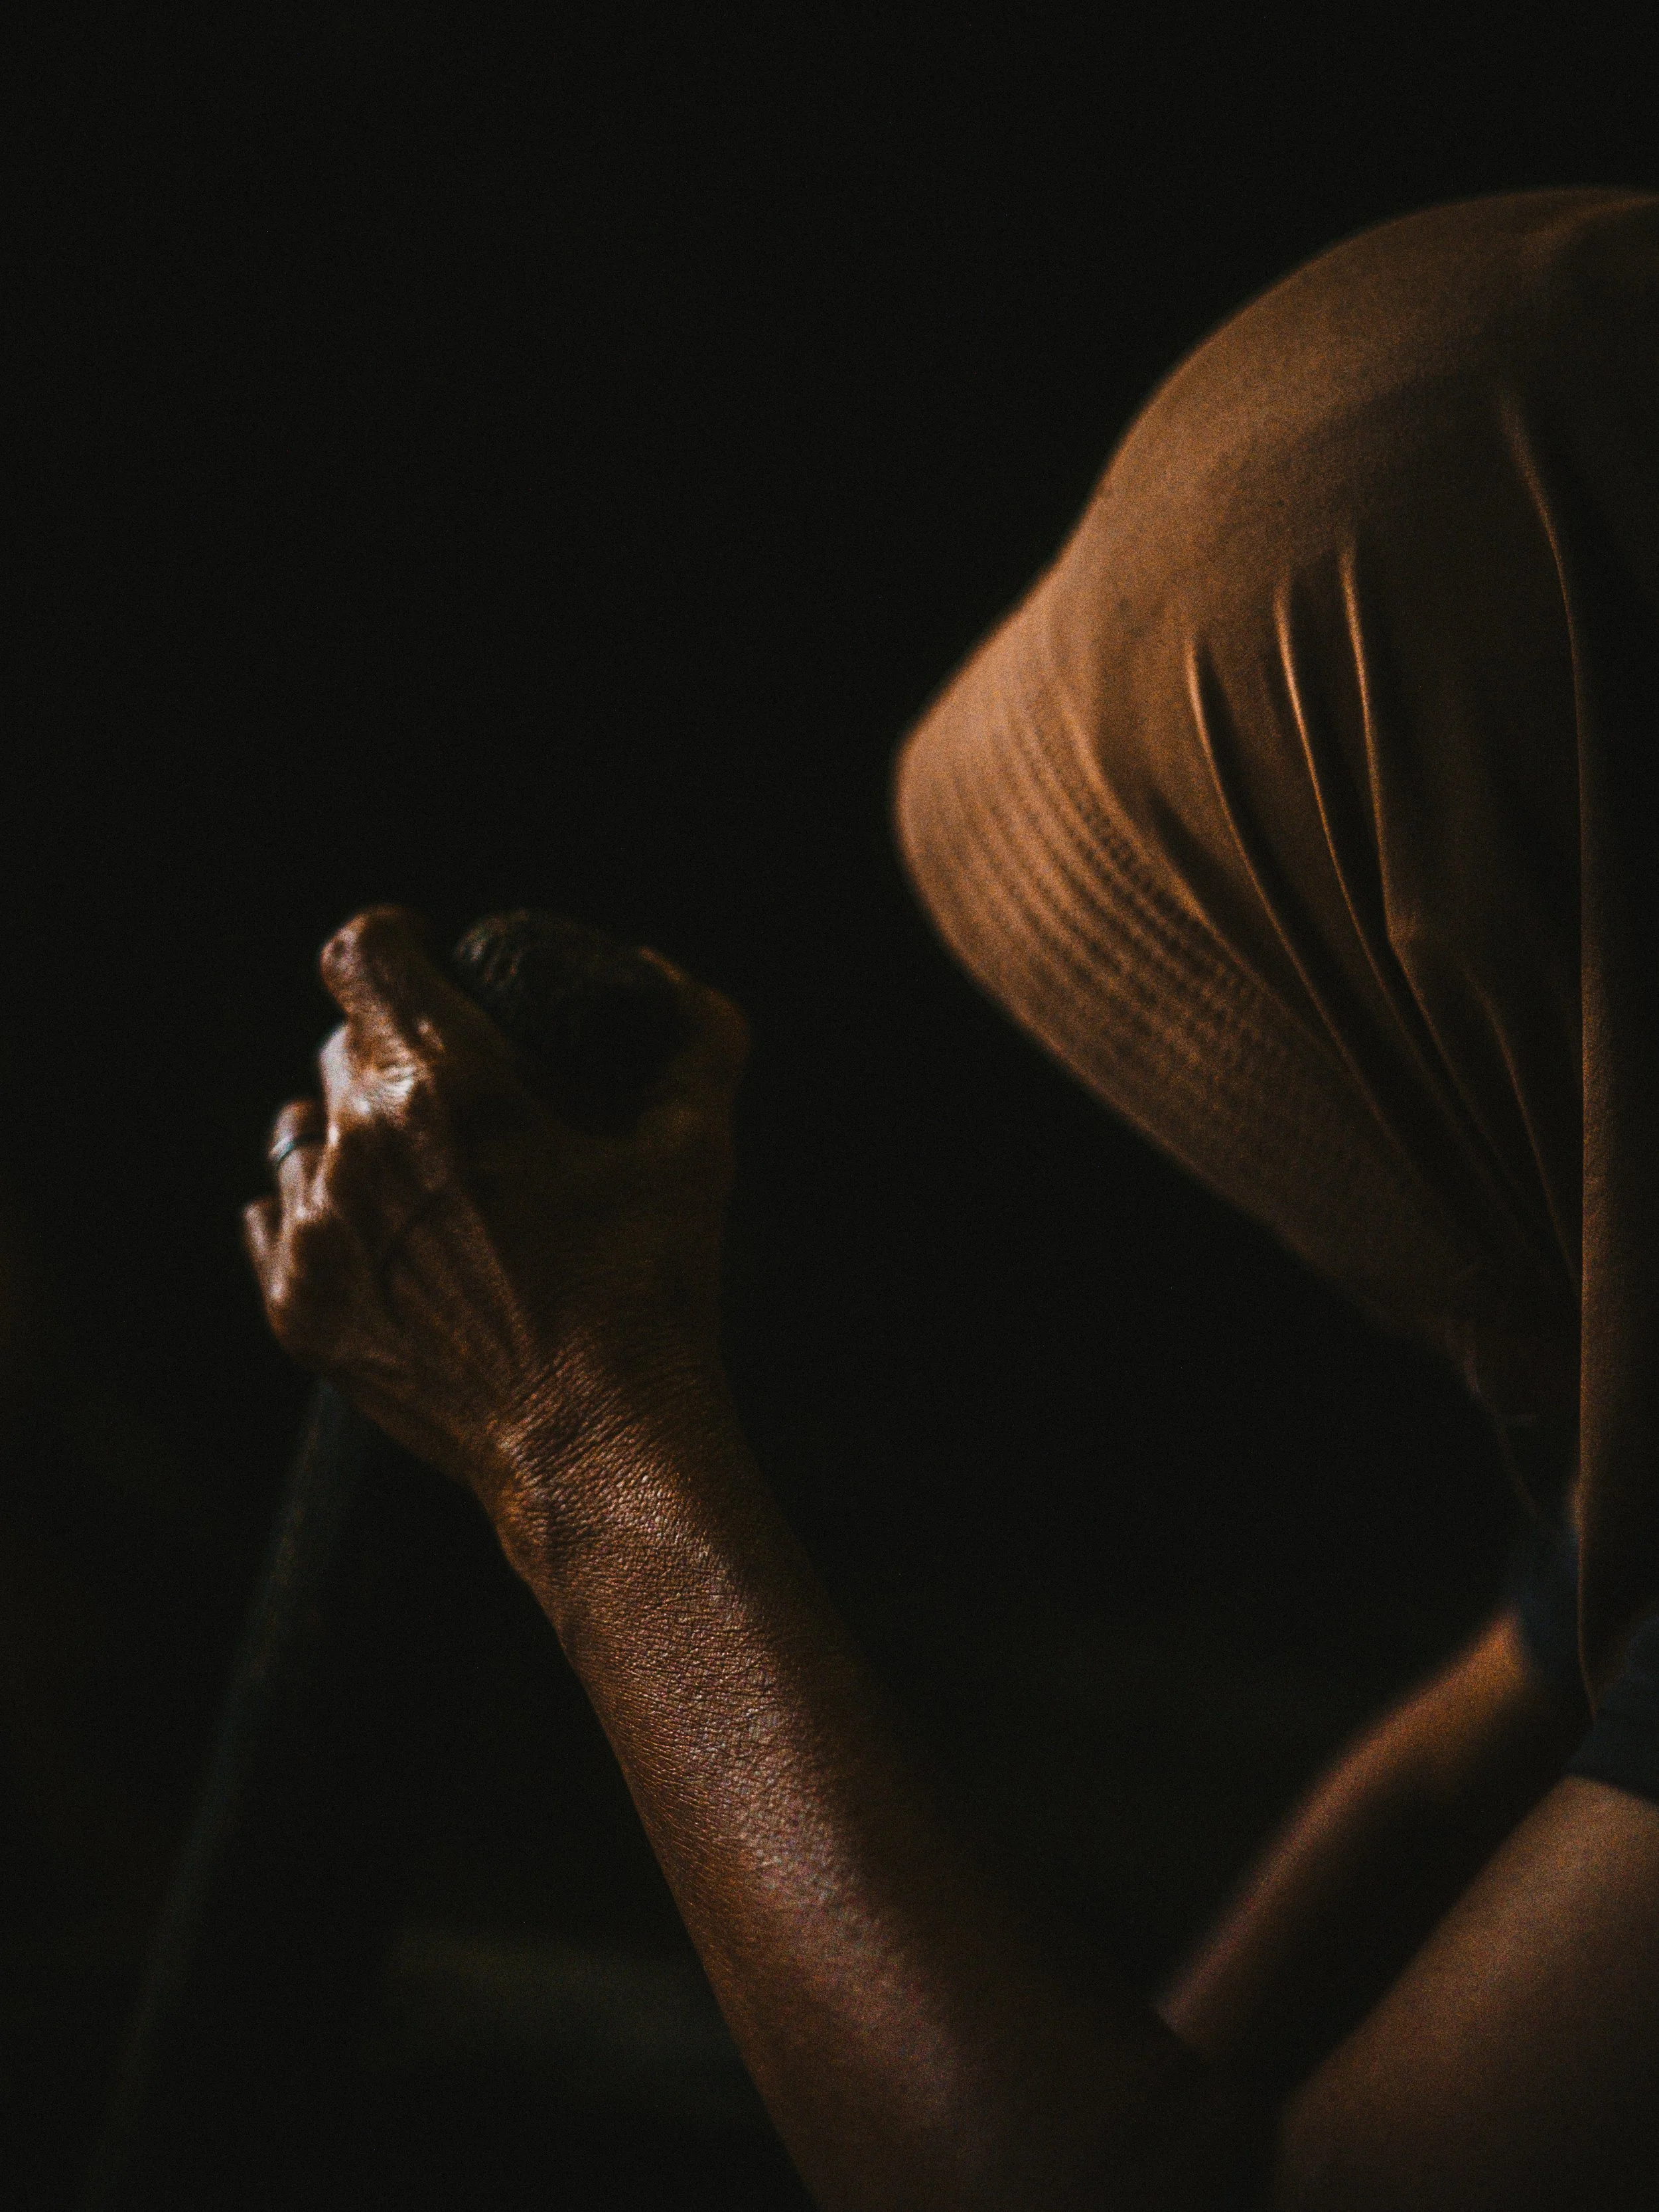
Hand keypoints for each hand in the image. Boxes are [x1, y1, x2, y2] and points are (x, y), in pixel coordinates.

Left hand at [243, 907, 747, 1541]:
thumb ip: (695, 1037)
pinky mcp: (298, 1308)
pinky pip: (273, 1216)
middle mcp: (364, 1146)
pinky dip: (319, 1210)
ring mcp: (320, 1233)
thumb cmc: (652, 1288)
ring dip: (351, 1131)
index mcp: (452, 1085)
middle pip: (343, 1045)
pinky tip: (381, 1234)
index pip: (363, 952)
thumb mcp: (696, 1146)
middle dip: (398, 1051)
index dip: (396, 940)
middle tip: (463, 1096)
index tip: (426, 958)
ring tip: (421, 1175)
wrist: (598, 1442)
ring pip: (302, 1130)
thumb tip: (670, 980)